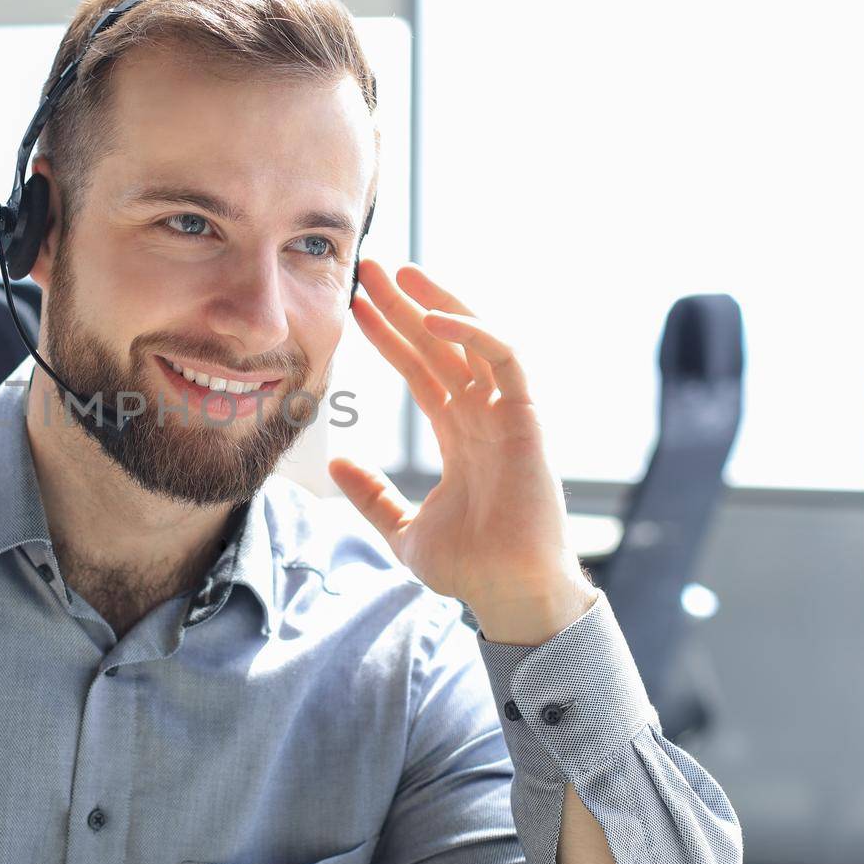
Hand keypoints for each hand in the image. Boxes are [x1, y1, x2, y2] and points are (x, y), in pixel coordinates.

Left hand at [327, 259, 594, 644]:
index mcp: (460, 436)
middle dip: (406, 306)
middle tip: (370, 267)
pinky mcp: (527, 420)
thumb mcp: (403, 529)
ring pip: (474, 340)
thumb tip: (335, 465)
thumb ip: (373, 495)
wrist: (508, 596)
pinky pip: (505, 361)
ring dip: (438, 303)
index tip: (354, 308)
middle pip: (441, 345)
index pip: (421, 371)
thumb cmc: (470, 570)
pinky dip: (473, 333)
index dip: (389, 337)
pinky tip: (433, 318)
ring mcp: (507, 416)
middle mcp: (484, 417)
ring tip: (401, 273)